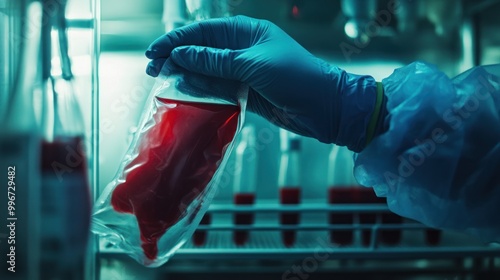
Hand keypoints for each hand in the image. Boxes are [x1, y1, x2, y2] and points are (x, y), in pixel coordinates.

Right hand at [146, 16, 377, 150]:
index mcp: (247, 33)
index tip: (154, 51)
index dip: (177, 41)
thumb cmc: (297, 78)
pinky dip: (204, 93)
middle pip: (203, 51)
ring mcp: (245, 73)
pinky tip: (187, 94)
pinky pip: (220, 91)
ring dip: (187, 77)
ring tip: (163, 83)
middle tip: (153, 69)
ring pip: (209, 73)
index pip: (204, 32)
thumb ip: (216, 61)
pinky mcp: (248, 94)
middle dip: (177, 59)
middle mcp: (244, 50)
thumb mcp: (252, 65)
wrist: (326, 108)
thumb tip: (182, 54)